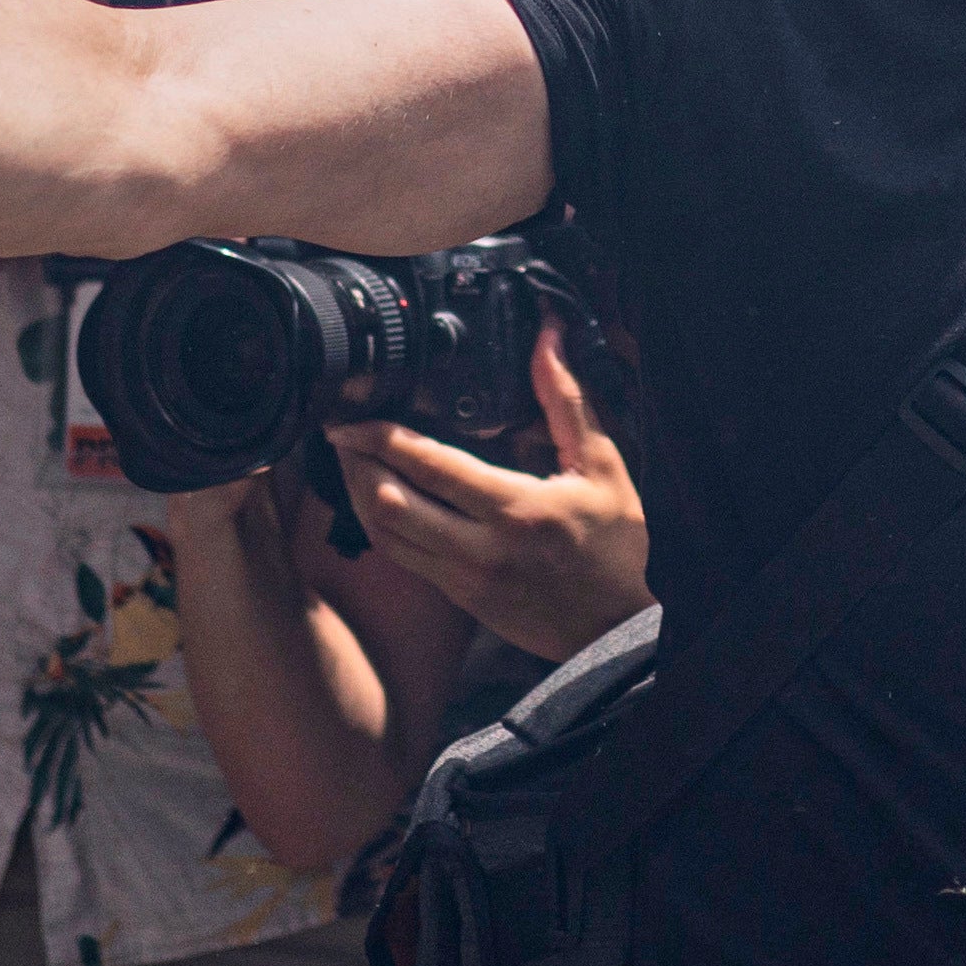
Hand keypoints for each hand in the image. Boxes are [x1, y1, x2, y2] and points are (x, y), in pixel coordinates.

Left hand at [332, 327, 650, 658]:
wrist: (626, 629)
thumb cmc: (620, 545)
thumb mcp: (601, 465)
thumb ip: (565, 399)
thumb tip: (547, 336)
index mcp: (518, 509)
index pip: (430, 467)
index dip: (381, 438)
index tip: (352, 417)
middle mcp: (483, 549)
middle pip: (389, 505)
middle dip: (355, 465)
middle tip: (340, 432)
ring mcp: (466, 580)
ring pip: (385, 537)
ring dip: (358, 496)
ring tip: (350, 460)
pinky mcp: (461, 599)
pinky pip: (402, 558)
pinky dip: (381, 525)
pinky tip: (378, 498)